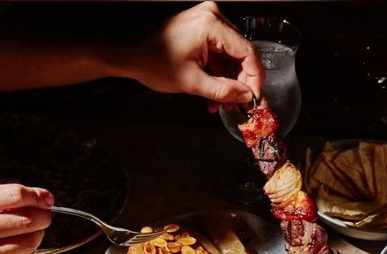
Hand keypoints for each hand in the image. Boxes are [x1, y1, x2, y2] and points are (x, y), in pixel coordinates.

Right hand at [0, 184, 53, 253]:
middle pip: (25, 220)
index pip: (13, 195)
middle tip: (45, 216)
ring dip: (37, 236)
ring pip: (26, 243)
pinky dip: (27, 253)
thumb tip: (24, 199)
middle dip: (43, 217)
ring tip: (35, 232)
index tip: (46, 198)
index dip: (36, 195)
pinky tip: (22, 247)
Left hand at [129, 2, 263, 108]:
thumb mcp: (192, 82)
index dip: (254, 79)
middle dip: (240, 82)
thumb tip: (245, 96)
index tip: (255, 98)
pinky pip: (219, 53)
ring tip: (222, 102)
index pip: (247, 52)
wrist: (131, 54)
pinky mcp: (201, 29)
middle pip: (240, 54)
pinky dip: (218, 73)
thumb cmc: (152, 61)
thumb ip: (223, 91)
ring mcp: (207, 21)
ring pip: (230, 56)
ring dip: (228, 81)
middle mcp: (212, 17)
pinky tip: (214, 92)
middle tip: (239, 104)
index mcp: (211, 25)